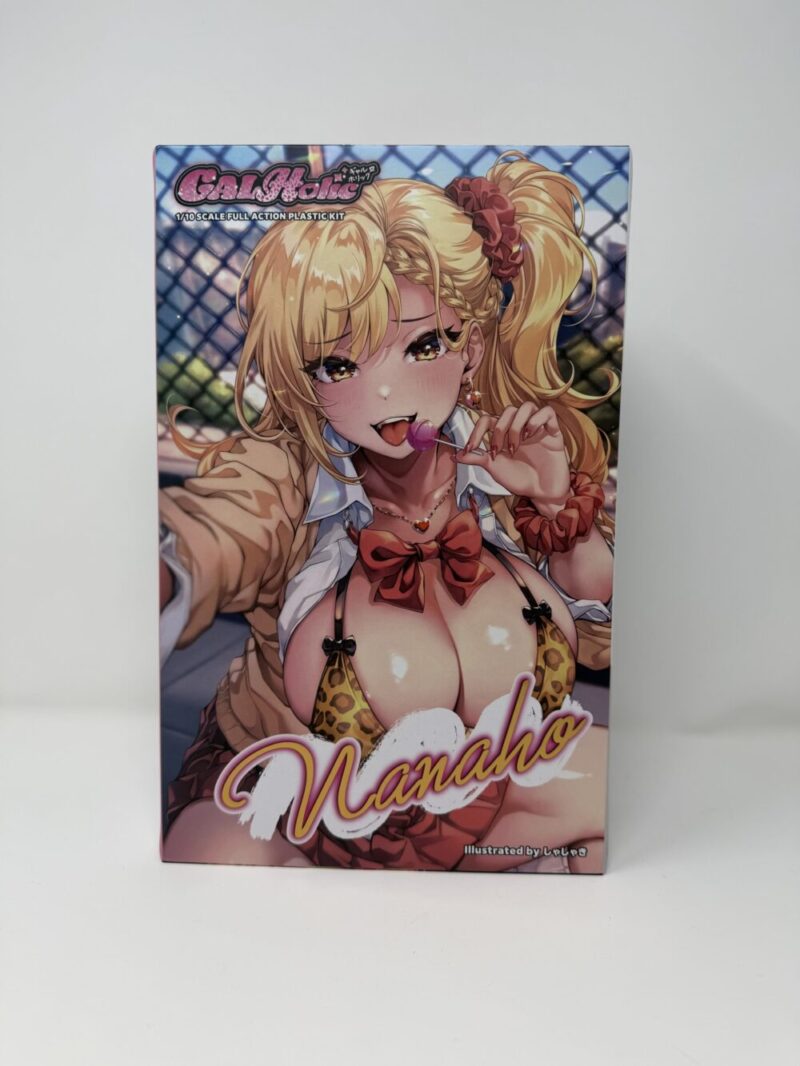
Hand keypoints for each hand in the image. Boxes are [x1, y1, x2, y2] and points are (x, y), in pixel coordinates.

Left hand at [452, 403, 570, 515]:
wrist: (542, 493)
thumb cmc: (520, 479)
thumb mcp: (494, 469)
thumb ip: (476, 459)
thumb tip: (454, 455)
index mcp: (504, 434)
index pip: (487, 420)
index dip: (476, 431)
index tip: (470, 448)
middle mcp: (520, 427)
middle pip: (507, 410)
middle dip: (499, 430)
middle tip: (498, 451)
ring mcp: (537, 427)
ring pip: (526, 407)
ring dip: (516, 426)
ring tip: (516, 446)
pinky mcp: (554, 430)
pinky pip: (547, 412)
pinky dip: (536, 420)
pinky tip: (532, 436)